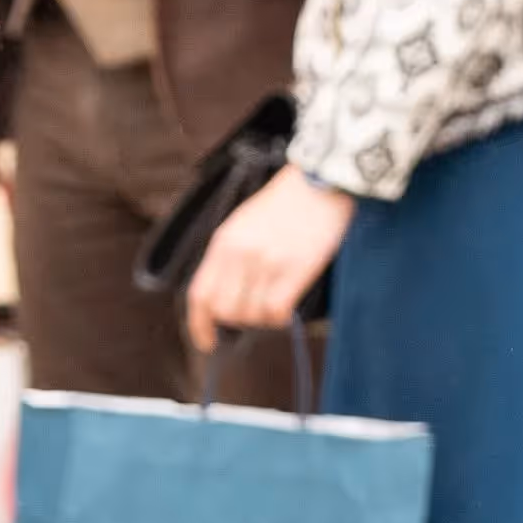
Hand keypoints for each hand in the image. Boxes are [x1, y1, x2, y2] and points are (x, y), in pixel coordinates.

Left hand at [188, 164, 354, 350]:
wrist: (322, 180)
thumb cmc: (286, 202)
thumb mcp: (244, 223)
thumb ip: (230, 256)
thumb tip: (223, 298)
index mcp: (224, 241)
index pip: (200, 295)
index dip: (200, 325)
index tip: (208, 342)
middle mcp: (241, 254)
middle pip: (225, 310)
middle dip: (238, 321)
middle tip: (255, 313)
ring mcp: (268, 261)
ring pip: (252, 314)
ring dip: (263, 318)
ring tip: (277, 302)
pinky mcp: (296, 267)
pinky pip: (277, 311)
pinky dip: (281, 317)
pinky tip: (289, 306)